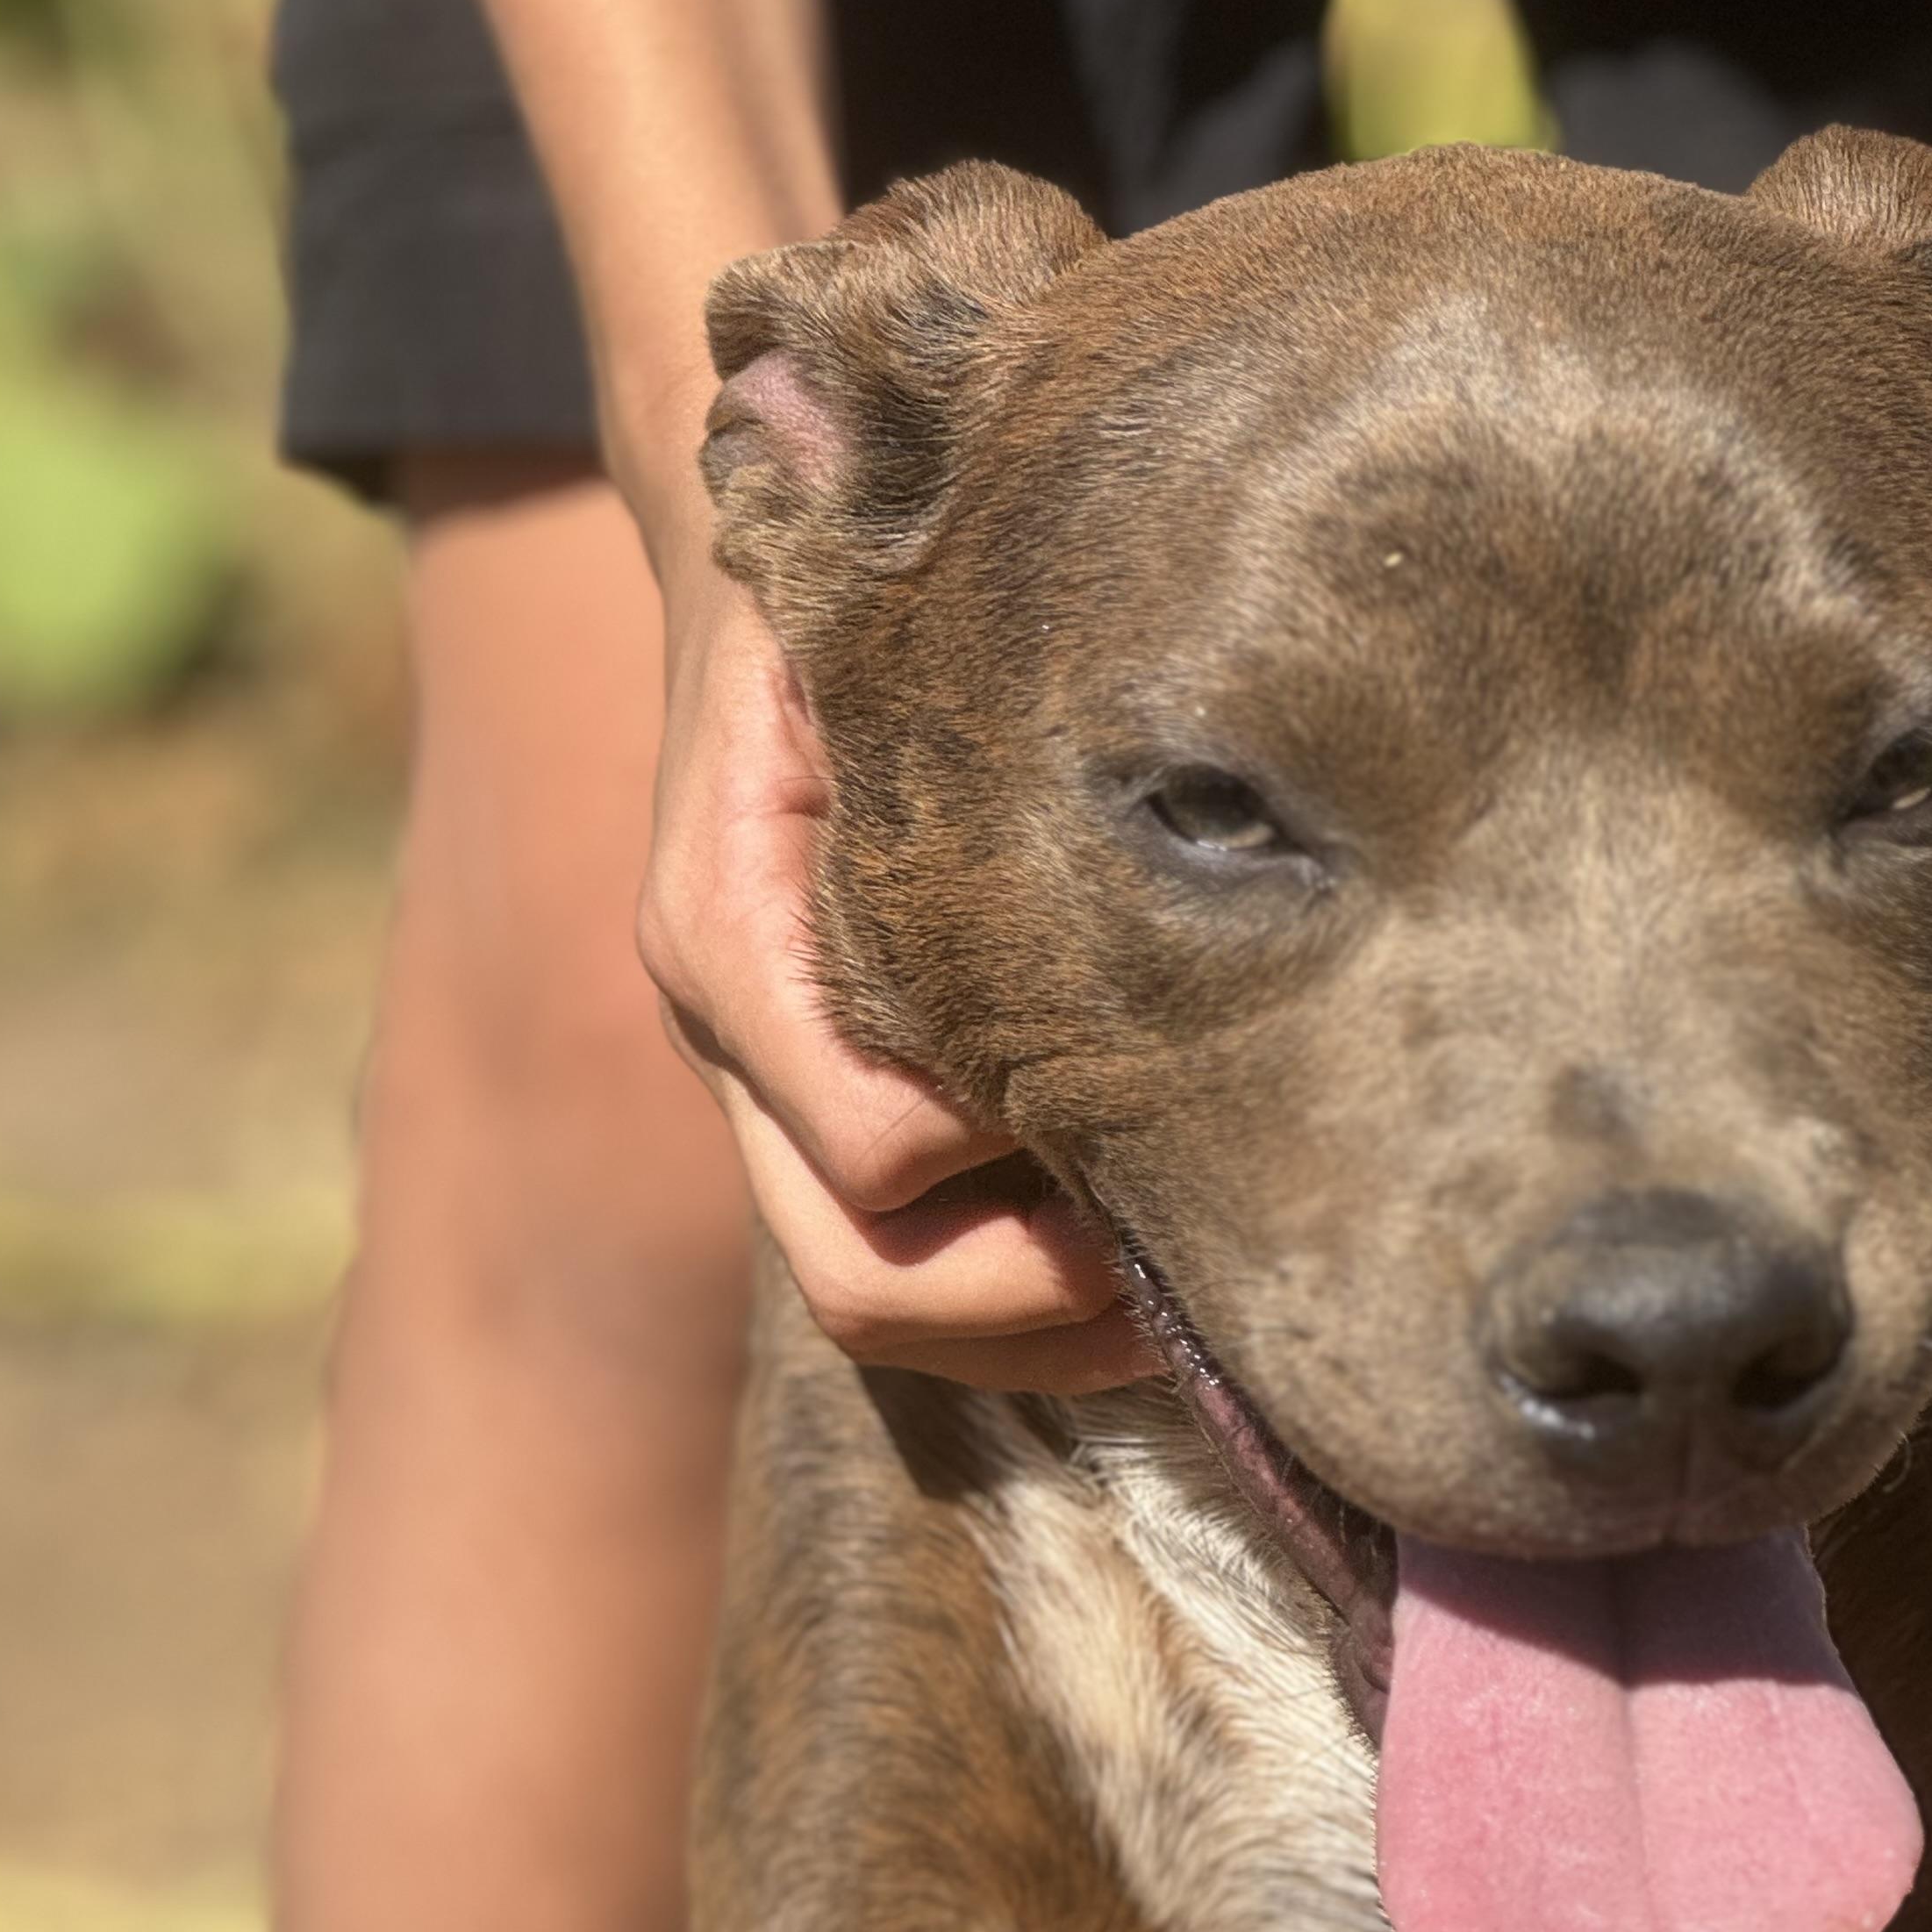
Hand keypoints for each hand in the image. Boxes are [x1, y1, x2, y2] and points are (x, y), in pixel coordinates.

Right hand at [637, 558, 1153, 1390]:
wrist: (747, 601)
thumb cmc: (842, 601)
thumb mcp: (869, 629)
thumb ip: (947, 741)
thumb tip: (1112, 858)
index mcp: (732, 929)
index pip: (877, 1141)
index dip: (1019, 1158)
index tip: (1156, 1107)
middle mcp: (732, 1045)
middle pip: (862, 1281)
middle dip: (1040, 1304)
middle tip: (1199, 1268)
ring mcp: (762, 1101)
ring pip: (880, 1309)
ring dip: (1039, 1330)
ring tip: (1187, 1288)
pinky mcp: (812, 1119)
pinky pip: (904, 1270)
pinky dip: (1023, 1301)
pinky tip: (1138, 1248)